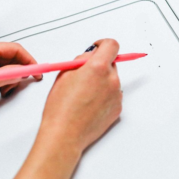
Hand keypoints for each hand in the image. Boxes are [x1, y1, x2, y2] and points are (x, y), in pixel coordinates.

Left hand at [0, 42, 40, 127]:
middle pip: (11, 58)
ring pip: (4, 68)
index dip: (29, 61)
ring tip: (1, 91)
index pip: (15, 49)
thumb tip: (24, 71)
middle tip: (17, 85)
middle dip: (17, 73)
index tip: (38, 71)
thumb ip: (9, 74)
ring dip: (8, 80)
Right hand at [38, 39, 122, 153]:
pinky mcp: (118, 108)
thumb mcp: (64, 74)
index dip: (103, 44)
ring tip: (83, 95)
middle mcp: (111, 79)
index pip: (112, 45)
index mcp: (98, 68)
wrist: (65, 134)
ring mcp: (117, 94)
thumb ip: (81, 61)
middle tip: (83, 76)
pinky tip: (89, 105)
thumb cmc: (60, 107)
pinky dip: (104, 96)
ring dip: (101, 82)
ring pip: (111, 80)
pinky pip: (113, 95)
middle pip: (111, 63)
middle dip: (99, 65)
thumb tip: (90, 55)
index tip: (97, 47)